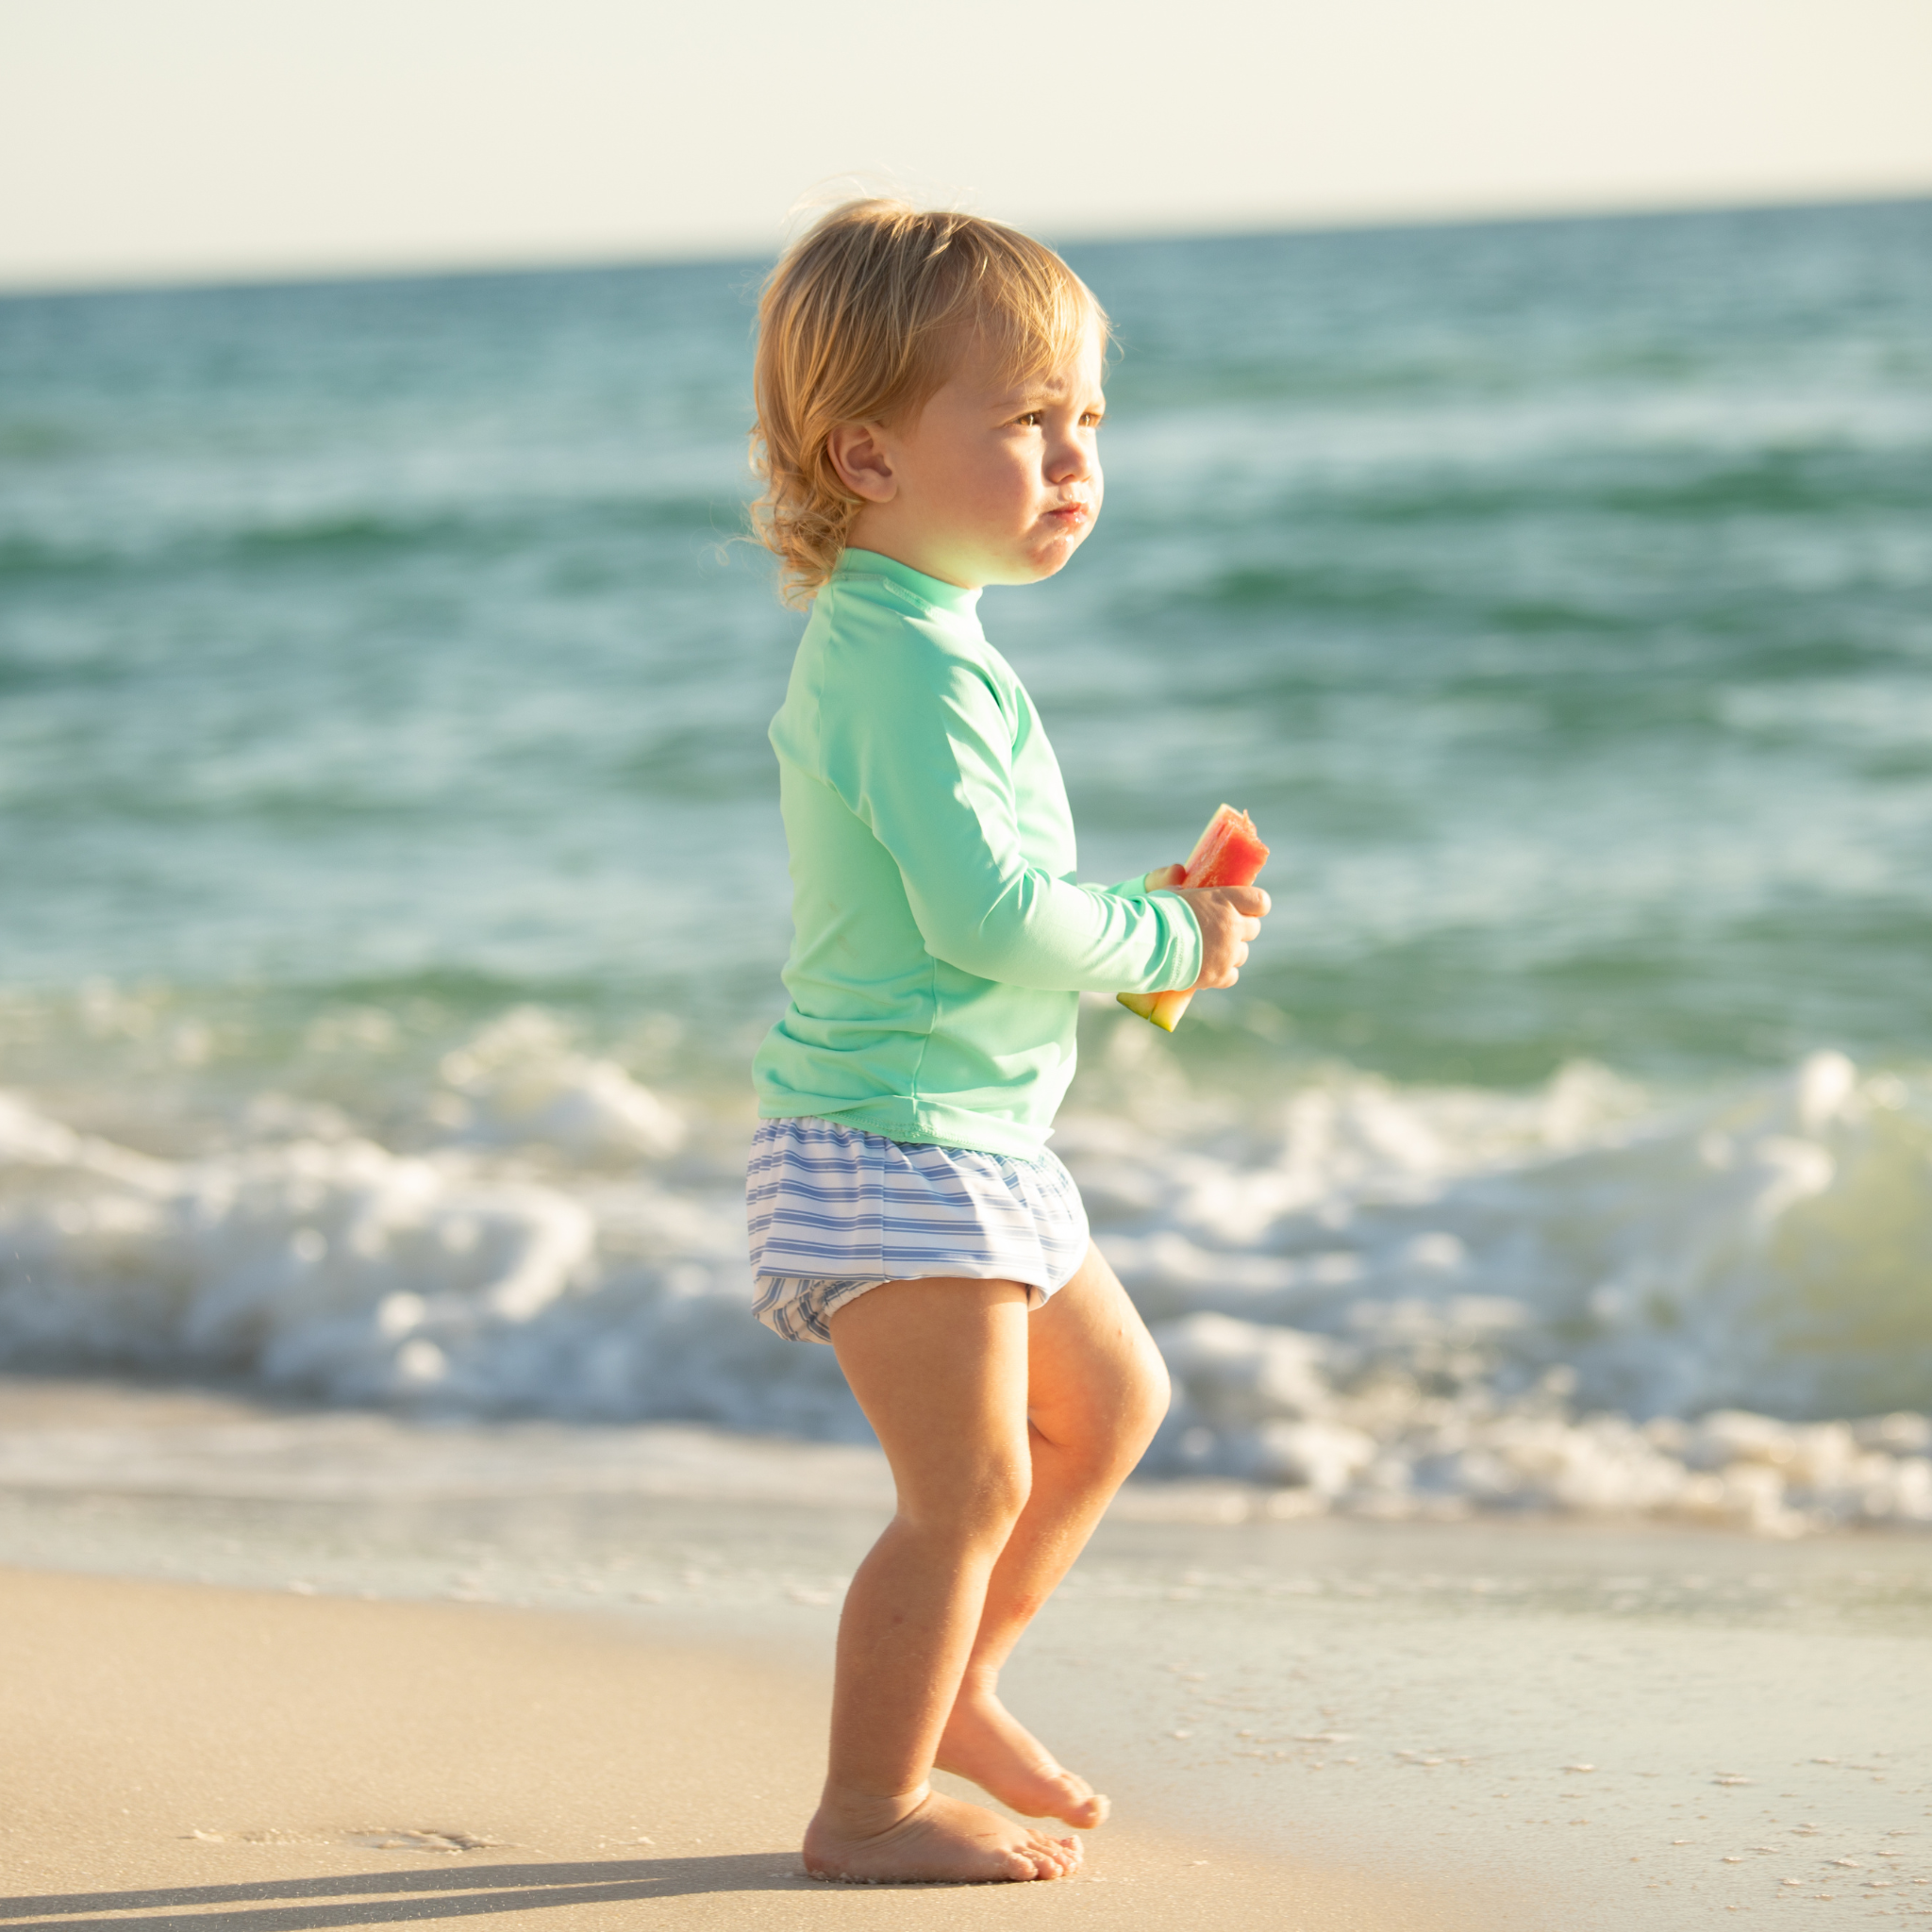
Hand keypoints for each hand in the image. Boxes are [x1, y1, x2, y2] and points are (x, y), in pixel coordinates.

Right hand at [1144, 864, 1269, 989]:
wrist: (1146, 946)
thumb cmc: (1154, 914)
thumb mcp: (1165, 889)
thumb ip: (1174, 879)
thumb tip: (1179, 871)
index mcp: (1224, 900)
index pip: (1260, 901)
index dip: (1253, 905)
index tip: (1244, 907)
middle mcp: (1232, 927)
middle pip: (1253, 928)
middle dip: (1240, 928)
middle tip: (1221, 928)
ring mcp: (1227, 953)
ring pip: (1243, 953)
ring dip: (1230, 951)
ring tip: (1209, 950)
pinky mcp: (1218, 976)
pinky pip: (1232, 976)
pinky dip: (1222, 973)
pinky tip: (1207, 968)